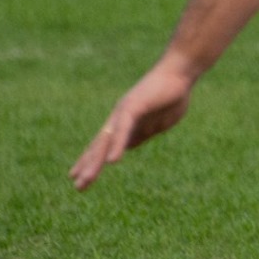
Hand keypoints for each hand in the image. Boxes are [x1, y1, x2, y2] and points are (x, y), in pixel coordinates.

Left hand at [71, 58, 196, 189]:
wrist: (180, 72)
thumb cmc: (172, 95)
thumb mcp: (157, 123)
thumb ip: (141, 134)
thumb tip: (127, 146)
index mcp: (124, 122)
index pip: (102, 144)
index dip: (90, 160)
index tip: (77, 176)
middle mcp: (118, 117)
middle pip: (99, 145)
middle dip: (88, 166)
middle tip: (78, 186)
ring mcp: (124, 112)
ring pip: (107, 141)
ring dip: (96, 161)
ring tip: (86, 179)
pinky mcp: (134, 107)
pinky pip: (123, 130)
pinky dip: (117, 146)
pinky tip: (112, 161)